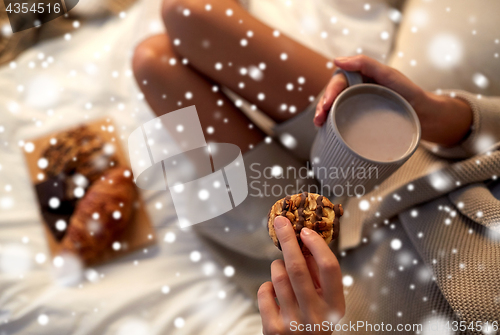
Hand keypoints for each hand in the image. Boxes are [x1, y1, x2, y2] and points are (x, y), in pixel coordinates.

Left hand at [257, 216, 344, 334]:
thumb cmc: (315, 321)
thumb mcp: (327, 302)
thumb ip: (320, 275)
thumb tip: (305, 241)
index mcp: (334, 306)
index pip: (329, 267)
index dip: (316, 245)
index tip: (305, 230)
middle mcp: (316, 315)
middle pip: (298, 267)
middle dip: (287, 240)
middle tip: (280, 222)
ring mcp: (293, 323)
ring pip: (278, 276)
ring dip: (277, 265)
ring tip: (282, 270)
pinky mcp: (273, 328)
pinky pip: (264, 291)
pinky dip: (267, 285)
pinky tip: (275, 292)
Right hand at [314, 55, 472, 146]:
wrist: (425, 117)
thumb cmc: (410, 94)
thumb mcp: (389, 75)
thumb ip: (366, 63)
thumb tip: (337, 60)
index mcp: (361, 78)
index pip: (339, 82)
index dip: (329, 92)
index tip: (327, 105)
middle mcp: (357, 91)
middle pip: (333, 96)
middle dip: (322, 106)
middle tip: (319, 119)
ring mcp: (358, 106)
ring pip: (335, 109)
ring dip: (323, 116)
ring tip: (319, 126)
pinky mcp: (360, 120)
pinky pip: (343, 120)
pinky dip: (332, 126)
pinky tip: (327, 132)